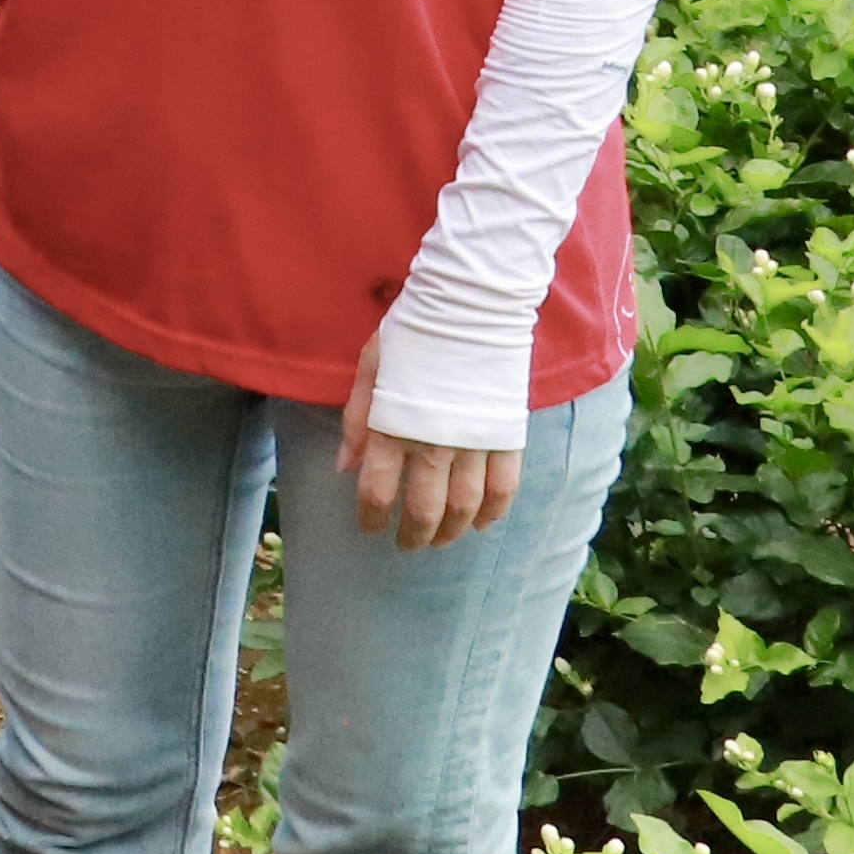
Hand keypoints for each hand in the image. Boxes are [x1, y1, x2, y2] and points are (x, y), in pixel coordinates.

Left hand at [337, 345, 521, 551]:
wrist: (468, 307)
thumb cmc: (410, 334)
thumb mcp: (369, 368)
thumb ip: (356, 420)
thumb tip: (345, 467)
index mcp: (393, 427)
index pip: (378, 492)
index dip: (373, 518)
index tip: (371, 528)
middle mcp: (433, 443)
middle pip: (423, 509)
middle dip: (413, 534)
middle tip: (407, 545)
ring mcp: (474, 442)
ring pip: (465, 506)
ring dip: (452, 531)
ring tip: (441, 541)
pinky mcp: (507, 436)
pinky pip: (505, 487)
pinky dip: (495, 511)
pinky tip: (482, 524)